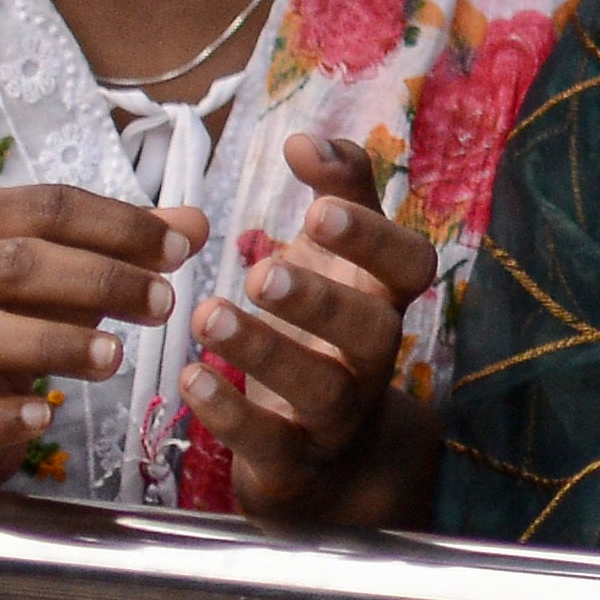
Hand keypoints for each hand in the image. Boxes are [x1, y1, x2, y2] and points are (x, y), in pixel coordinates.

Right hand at [0, 180, 202, 494]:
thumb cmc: (20, 319)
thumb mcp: (75, 276)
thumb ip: (130, 248)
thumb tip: (195, 224)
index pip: (48, 206)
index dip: (118, 225)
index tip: (179, 251)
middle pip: (14, 264)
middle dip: (99, 280)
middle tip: (165, 304)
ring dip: (53, 342)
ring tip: (117, 358)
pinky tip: (44, 418)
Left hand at [200, 126, 446, 523]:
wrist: (332, 457)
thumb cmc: (330, 332)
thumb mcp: (342, 260)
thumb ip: (338, 191)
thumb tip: (305, 137)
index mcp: (384, 299)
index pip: (409, 266)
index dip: (373, 239)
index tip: (317, 209)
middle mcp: (371, 357)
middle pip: (372, 329)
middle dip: (320, 299)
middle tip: (263, 272)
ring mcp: (336, 415)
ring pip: (320, 388)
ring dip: (264, 351)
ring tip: (205, 315)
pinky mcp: (293, 462)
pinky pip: (269, 442)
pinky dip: (229, 412)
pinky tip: (190, 379)